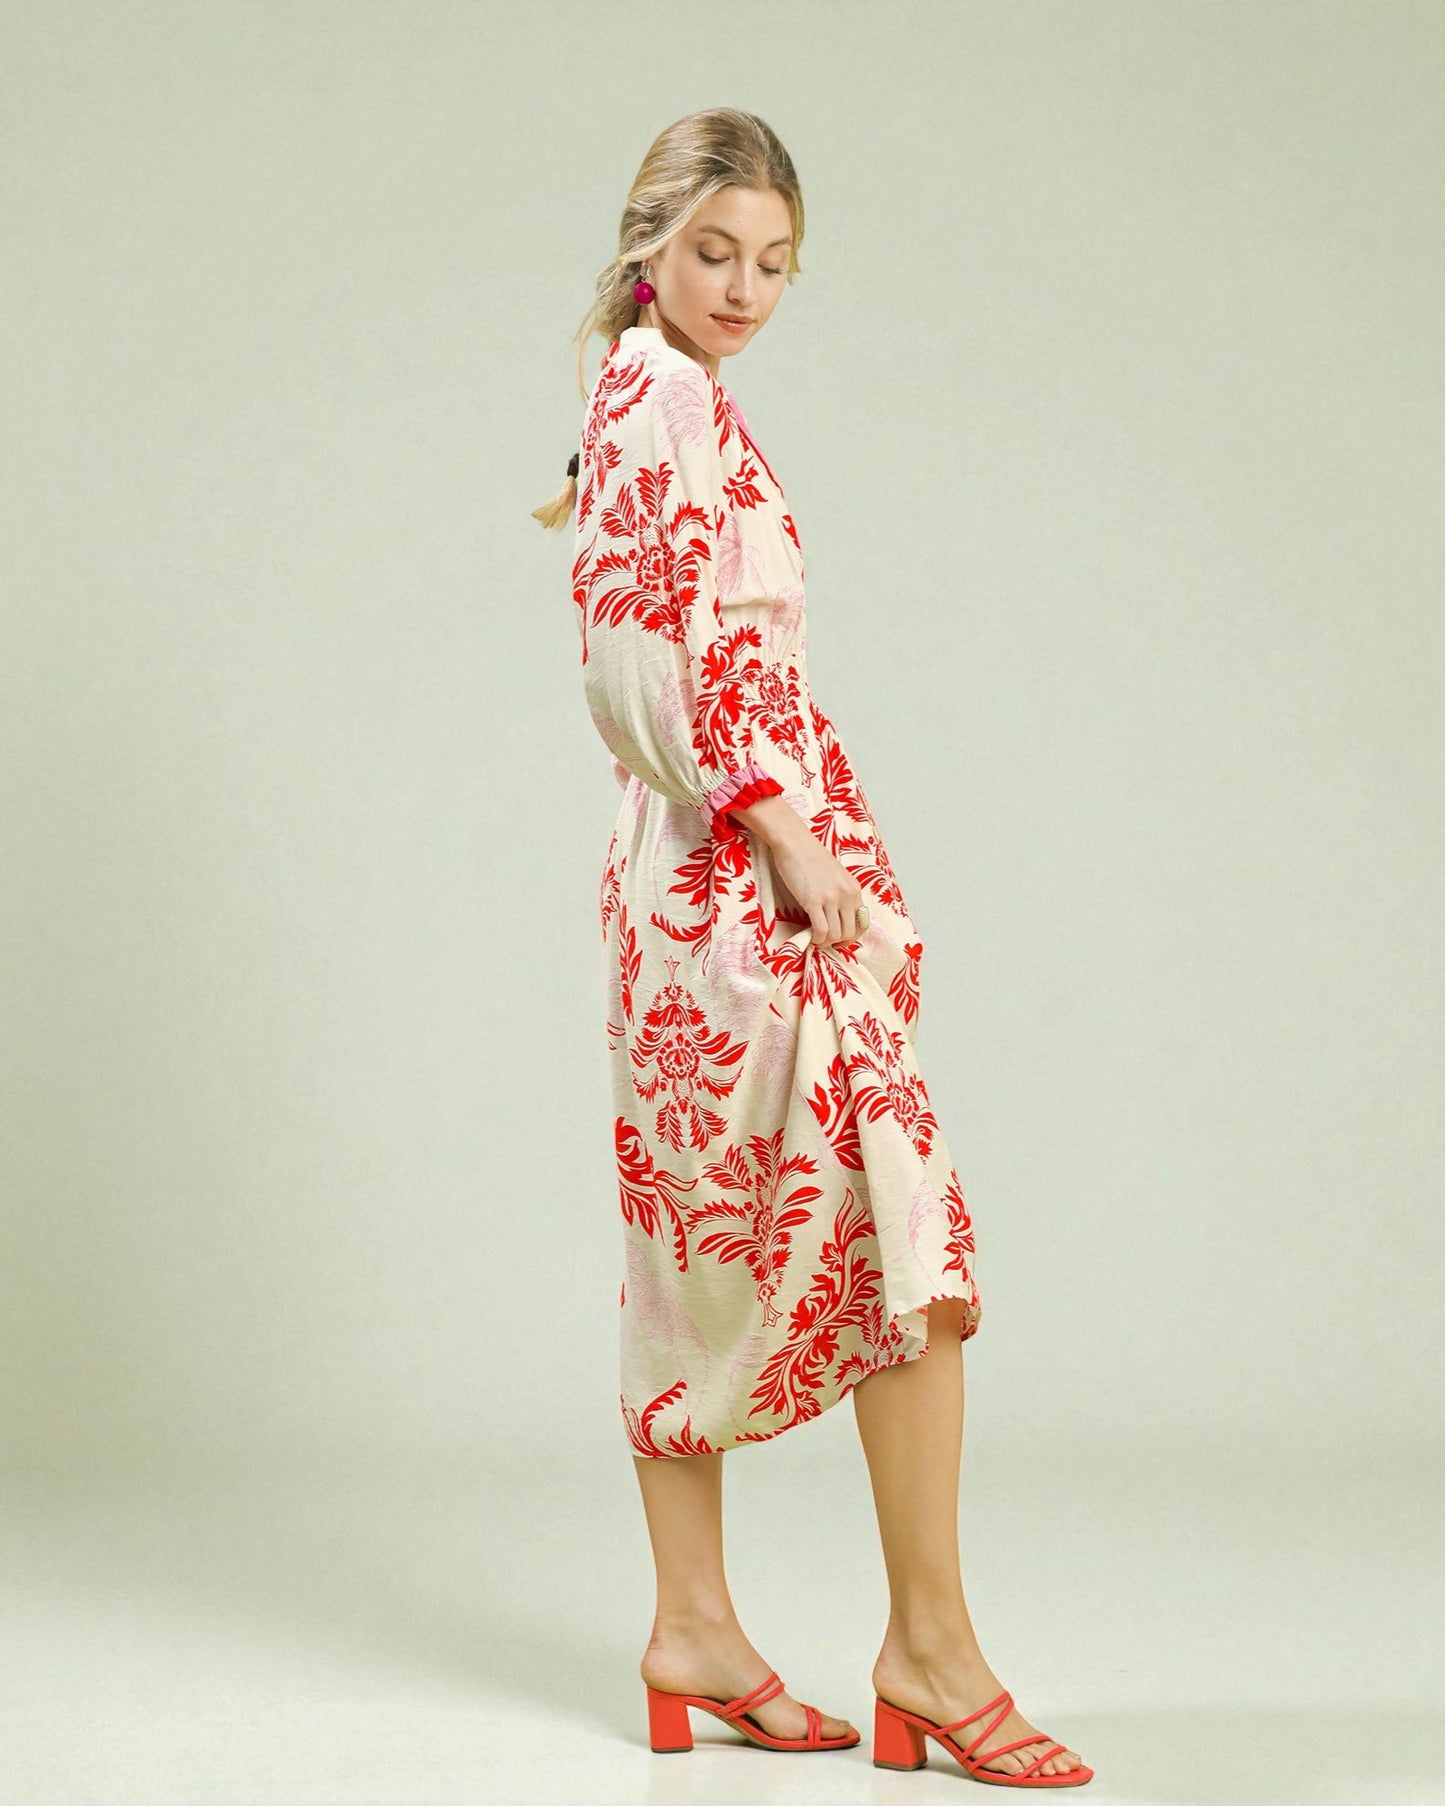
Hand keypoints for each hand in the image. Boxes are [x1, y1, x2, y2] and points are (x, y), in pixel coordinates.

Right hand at [741, 804, 866, 947]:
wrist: (794, 843)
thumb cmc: (811, 857)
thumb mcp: (836, 876)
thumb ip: (841, 894)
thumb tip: (839, 917)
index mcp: (854, 888)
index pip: (862, 923)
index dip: (851, 937)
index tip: (839, 939)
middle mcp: (847, 894)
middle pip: (850, 932)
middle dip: (838, 942)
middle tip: (825, 940)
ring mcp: (831, 898)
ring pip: (836, 934)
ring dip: (825, 942)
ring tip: (816, 938)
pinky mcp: (813, 900)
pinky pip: (821, 931)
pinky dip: (816, 939)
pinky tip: (810, 936)